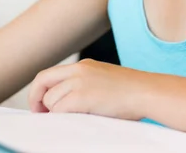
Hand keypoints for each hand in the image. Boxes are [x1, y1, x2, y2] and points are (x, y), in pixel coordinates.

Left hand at [28, 59, 149, 119]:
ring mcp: (79, 82)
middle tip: (40, 115)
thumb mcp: (105, 81)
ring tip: (71, 119)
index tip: (40, 105)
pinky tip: (74, 121)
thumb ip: (85, 85)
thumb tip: (66, 103)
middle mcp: (78, 70)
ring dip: (55, 112)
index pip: (49, 74)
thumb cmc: (132, 93)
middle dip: (37, 101)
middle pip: (43, 82)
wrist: (147, 92)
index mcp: (84, 65)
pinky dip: (61, 118)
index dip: (39, 90)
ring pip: (50, 100)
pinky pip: (59, 110)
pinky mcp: (82, 97)